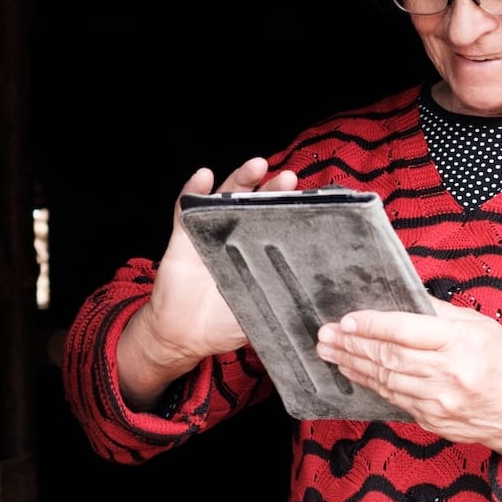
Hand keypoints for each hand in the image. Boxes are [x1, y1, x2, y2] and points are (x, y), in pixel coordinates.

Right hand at [116, 157, 297, 408]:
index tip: (310, 200)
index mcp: (254, 254)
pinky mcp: (182, 238)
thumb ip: (284, 304)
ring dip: (239, 178)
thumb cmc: (223, 325)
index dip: (290, 210)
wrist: (184, 336)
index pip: (275, 224)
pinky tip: (204, 176)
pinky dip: (193, 191)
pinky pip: (185, 209)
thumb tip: (319, 302)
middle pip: (254, 205)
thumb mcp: (262, 314)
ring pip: (224, 199)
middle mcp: (233, 238)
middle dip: (272, 189)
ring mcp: (208, 235)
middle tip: (289, 178)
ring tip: (257, 165)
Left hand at [315, 302, 501, 462]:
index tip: (346, 320)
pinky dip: (370, 383)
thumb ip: (439, 312)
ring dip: (352, 364)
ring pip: (385, 380)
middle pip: (388, 357)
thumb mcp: (480, 325)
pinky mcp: (431, 420)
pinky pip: (393, 399)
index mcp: (461, 343)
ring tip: (329, 351)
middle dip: (351, 344)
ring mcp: (438, 402)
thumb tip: (403, 296)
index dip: (371, 324)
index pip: (404, 331)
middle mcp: (448, 374)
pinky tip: (353, 372)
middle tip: (325, 335)